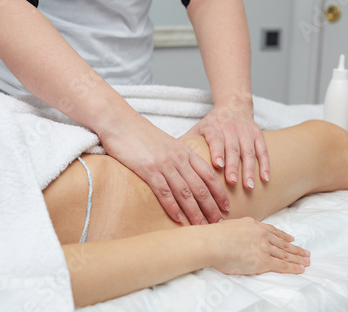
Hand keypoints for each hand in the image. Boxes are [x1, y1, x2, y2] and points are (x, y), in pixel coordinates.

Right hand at [98, 113, 228, 224]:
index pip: (209, 175)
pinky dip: (173, 207)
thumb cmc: (142, 135)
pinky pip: (164, 191)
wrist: (120, 121)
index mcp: (186, 152)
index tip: (227, 207)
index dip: (220, 192)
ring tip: (203, 227)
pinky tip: (179, 219)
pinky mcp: (148, 169)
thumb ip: (179, 158)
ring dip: (196, 211)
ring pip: (186, 192)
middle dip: (212, 207)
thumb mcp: (168, 145)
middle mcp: (179, 158)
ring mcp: (164, 164)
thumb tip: (186, 176)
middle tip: (220, 223)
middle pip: (201, 187)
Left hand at [181, 105, 269, 189]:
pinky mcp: (258, 135)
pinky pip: (263, 151)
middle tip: (232, 183)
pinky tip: (265, 179)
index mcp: (213, 127)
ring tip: (249, 186)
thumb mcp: (198, 129)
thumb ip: (186, 142)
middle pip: (233, 148)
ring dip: (250, 169)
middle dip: (233, 166)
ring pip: (249, 152)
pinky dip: (265, 165)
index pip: (216, 138)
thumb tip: (164, 158)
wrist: (234, 106)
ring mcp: (246, 132)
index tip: (217, 166)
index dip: (217, 151)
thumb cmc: (212, 125)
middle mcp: (231, 129)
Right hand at [208, 218, 310, 274]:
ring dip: (298, 258)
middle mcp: (261, 235)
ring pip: (285, 253)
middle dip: (295, 248)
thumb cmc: (213, 236)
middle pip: (282, 243)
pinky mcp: (263, 261)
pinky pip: (282, 265)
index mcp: (253, 225)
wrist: (212, 243)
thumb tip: (233, 233)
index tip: (291, 238)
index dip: (283, 235)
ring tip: (307, 260)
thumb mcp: (228, 226)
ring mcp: (263, 247)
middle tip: (306, 252)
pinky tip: (301, 268)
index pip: (272, 231)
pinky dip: (293, 267)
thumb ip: (237, 230)